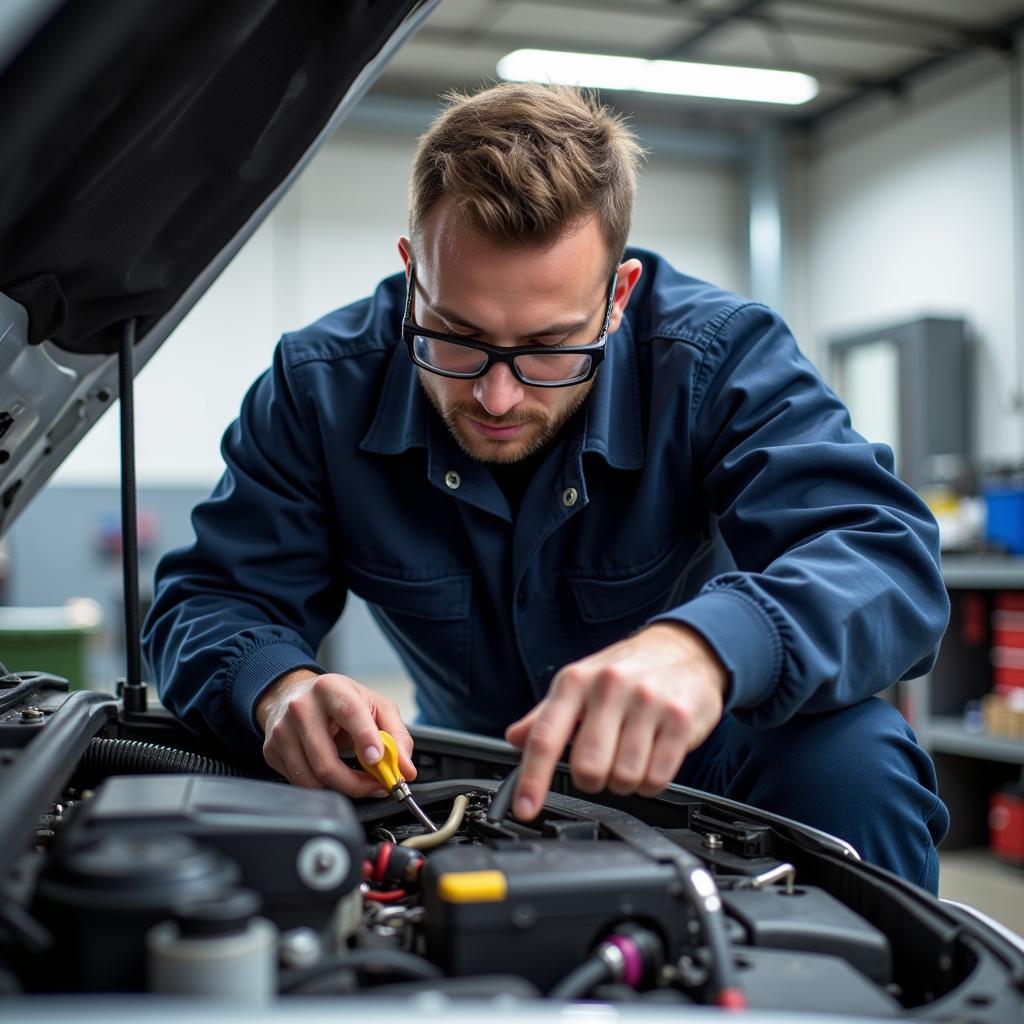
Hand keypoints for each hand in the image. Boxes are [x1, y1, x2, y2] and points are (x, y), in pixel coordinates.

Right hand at [256, 669, 414, 796]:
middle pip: (326, 761)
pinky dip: (322, 787)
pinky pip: (299, 783)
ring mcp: (281, 731)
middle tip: (377, 786)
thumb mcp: (374, 706)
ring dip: (342, 789)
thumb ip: (396, 736)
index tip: (378, 760)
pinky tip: (333, 774)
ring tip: (358, 781)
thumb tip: (405, 769)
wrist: (294, 694)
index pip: (349, 713)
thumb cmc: (339, 701)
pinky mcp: (271, 751)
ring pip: (311, 779)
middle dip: (356, 784)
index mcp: (330, 689)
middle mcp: (301, 708)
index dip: (365, 738)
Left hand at [504, 623, 727, 819]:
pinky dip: (650, 782)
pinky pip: (657, 778)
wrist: (684, 649)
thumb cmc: (625, 671)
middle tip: (599, 766)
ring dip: (623, 782)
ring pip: (624, 778)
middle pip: (588, 767)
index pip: (545, 738)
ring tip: (629, 758)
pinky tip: (650, 759)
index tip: (525, 808)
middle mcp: (610, 687)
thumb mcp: (579, 683)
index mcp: (576, 681)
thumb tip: (515, 738)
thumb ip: (545, 715)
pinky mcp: (680, 719)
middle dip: (591, 780)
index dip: (532, 779)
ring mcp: (647, 702)